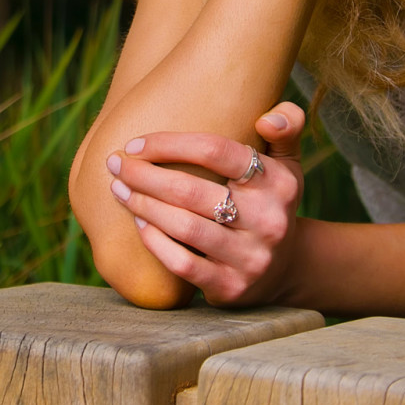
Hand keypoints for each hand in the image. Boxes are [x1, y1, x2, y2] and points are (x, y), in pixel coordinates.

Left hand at [105, 102, 309, 307]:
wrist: (287, 269)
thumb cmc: (271, 203)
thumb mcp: (288, 165)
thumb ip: (287, 127)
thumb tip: (267, 118)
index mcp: (278, 182)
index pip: (215, 151)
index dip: (169, 144)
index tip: (135, 144)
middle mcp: (269, 220)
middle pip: (191, 190)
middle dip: (145, 175)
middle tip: (116, 165)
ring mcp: (250, 257)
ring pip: (185, 227)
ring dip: (143, 206)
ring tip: (119, 190)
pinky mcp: (231, 287)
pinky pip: (183, 264)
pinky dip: (155, 242)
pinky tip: (138, 223)